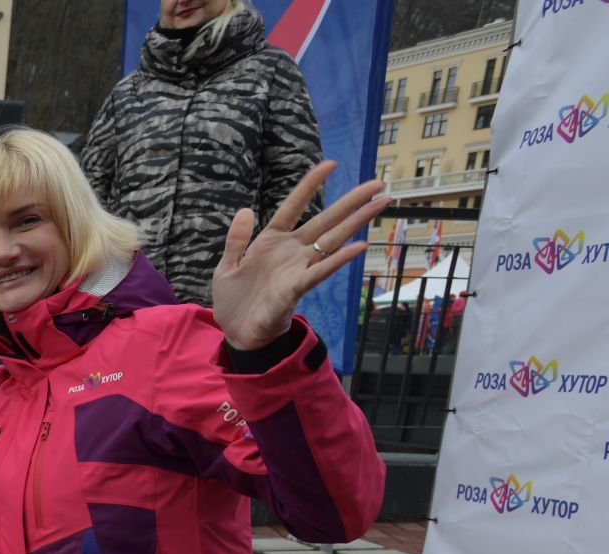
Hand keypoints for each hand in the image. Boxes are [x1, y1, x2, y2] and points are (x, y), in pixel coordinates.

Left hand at [210, 160, 389, 350]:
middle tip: (379, 184)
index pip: (293, 207)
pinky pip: (319, 272)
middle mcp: (291, 252)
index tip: (330, 163)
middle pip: (325, 220)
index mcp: (271, 242)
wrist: (236, 334)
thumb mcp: (227, 266)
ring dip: (356, 222)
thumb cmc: (233, 301)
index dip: (309, 185)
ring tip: (381, 203)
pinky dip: (338, 260)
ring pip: (332, 240)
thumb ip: (237, 239)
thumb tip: (246, 210)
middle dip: (351, 202)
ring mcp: (296, 269)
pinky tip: (359, 247)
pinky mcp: (294, 290)